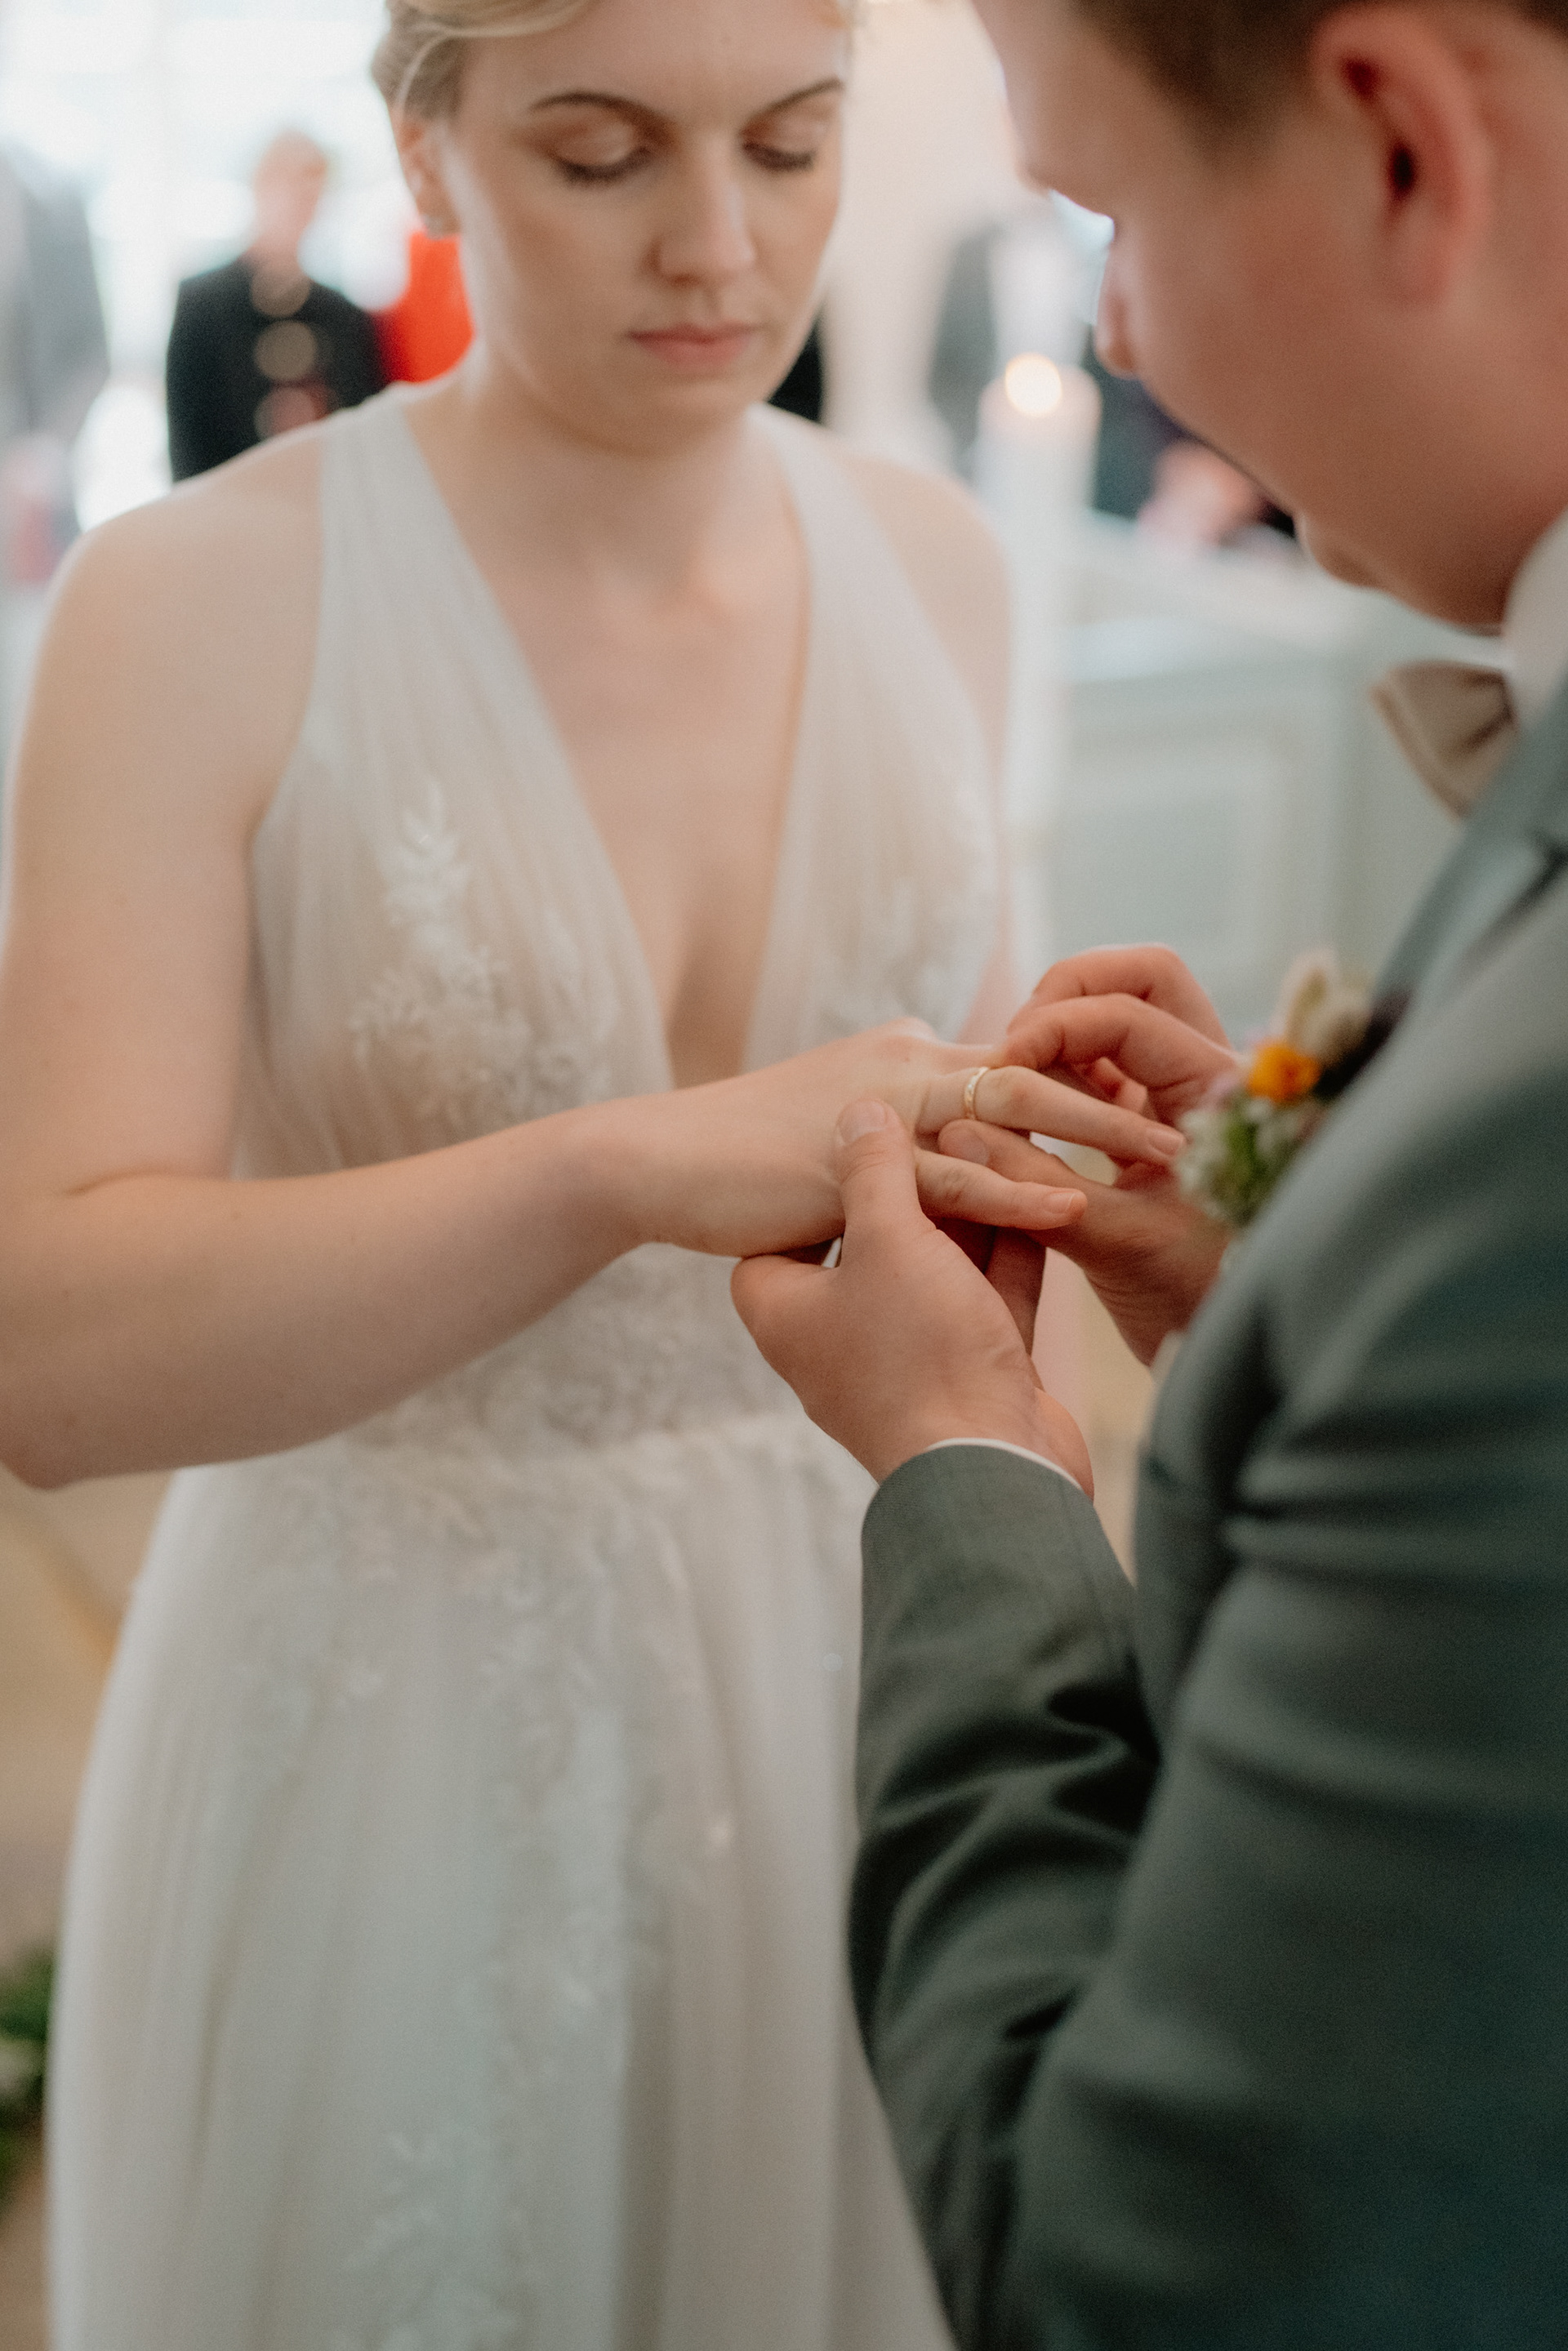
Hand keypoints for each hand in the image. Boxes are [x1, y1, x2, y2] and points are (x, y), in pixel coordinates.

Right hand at [625, 1018, 1189, 1264]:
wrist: (658, 1161)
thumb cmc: (744, 1159)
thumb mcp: (840, 1137)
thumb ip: (901, 1141)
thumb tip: (941, 1160)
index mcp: (910, 1053)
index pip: (1021, 1054)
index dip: (1096, 1073)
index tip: (1166, 1097)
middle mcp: (908, 1060)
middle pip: (1038, 1065)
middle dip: (1121, 1089)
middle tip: (1197, 1117)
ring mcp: (883, 1104)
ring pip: (1009, 1108)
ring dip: (1093, 1132)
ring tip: (1166, 1158)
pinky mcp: (855, 1159)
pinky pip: (953, 1174)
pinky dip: (1018, 1190)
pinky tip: (1075, 1207)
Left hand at [732, 1097, 1091, 1488]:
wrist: (994, 1471)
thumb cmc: (919, 1354)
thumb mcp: (888, 1239)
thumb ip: (873, 1169)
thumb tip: (857, 1109)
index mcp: (787, 1311)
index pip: (776, 1233)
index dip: (808, 1184)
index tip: (844, 1137)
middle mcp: (839, 1336)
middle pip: (869, 1241)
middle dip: (911, 1186)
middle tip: (941, 1125)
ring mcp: (908, 1357)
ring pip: (935, 1267)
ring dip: (970, 1213)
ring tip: (1001, 1147)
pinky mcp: (971, 1371)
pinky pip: (985, 1296)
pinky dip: (1009, 1253)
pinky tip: (1040, 1200)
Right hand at [940, 950, 1238, 1363]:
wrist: (1233, 1351)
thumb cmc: (1194, 1304)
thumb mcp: (1114, 1244)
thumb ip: (1038, 1183)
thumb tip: (960, 1131)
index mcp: (1216, 1092)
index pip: (1126, 1014)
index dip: (1053, 1029)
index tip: (999, 1068)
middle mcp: (1208, 1078)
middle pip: (1139, 980)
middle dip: (1067, 996)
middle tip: (1011, 1048)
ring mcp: (1183, 1099)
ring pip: (1122, 1019)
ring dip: (1062, 1033)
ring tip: (1008, 1080)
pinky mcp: (1157, 1127)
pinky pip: (1108, 1068)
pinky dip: (1063, 1073)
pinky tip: (1022, 1111)